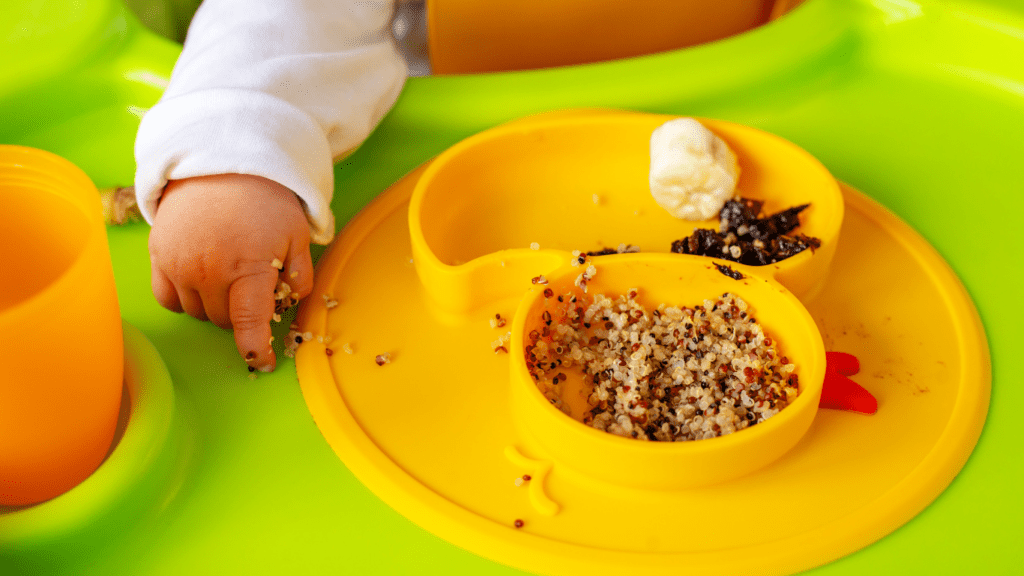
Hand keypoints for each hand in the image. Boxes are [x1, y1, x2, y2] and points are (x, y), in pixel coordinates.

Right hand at [149, 174, 314, 371]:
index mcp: (248, 266)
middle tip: (254, 287)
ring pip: (197, 313)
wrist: (221, 162)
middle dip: (242, 314)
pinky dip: (186, 299)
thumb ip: (300, 277)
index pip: (247, 322)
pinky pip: (169, 299)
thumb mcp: (298, 235)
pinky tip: (202, 281)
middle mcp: (208, 269)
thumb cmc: (267, 201)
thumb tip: (289, 307)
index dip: (255, 348)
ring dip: (215, 307)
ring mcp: (178, 263)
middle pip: (225, 320)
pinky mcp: (157, 255)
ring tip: (230, 275)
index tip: (262, 362)